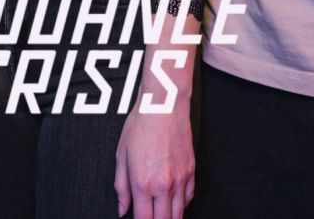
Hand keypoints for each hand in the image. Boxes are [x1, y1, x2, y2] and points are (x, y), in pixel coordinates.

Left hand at [114, 99, 193, 218]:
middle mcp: (164, 185)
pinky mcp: (192, 171)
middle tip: (150, 216)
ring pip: (179, 213)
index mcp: (143, 183)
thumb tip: (122, 209)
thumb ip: (121, 187)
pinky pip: (189, 198)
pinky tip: (173, 201)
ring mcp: (180, 179)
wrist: (164, 106)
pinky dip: (182, 204)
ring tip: (162, 214)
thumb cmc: (140, 125)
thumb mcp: (121, 156)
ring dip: (170, 217)